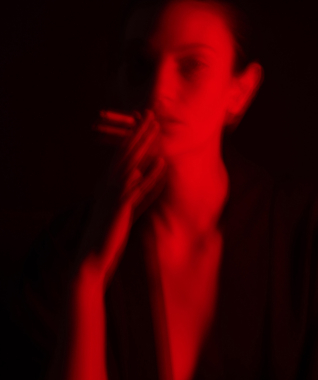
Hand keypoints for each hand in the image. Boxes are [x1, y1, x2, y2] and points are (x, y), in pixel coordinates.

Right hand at [75, 109, 165, 290]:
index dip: (132, 139)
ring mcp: (113, 196)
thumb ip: (134, 196)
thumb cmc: (105, 236)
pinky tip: (160, 165)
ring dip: (144, 146)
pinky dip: (150, 178)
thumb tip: (143, 179)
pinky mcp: (120, 209)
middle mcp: (108, 186)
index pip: (122, 157)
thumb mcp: (122, 212)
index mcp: (107, 185)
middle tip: (151, 115)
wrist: (90, 260)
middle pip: (126, 155)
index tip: (142, 123)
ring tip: (156, 129)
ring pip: (132, 165)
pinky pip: (138, 190)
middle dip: (139, 134)